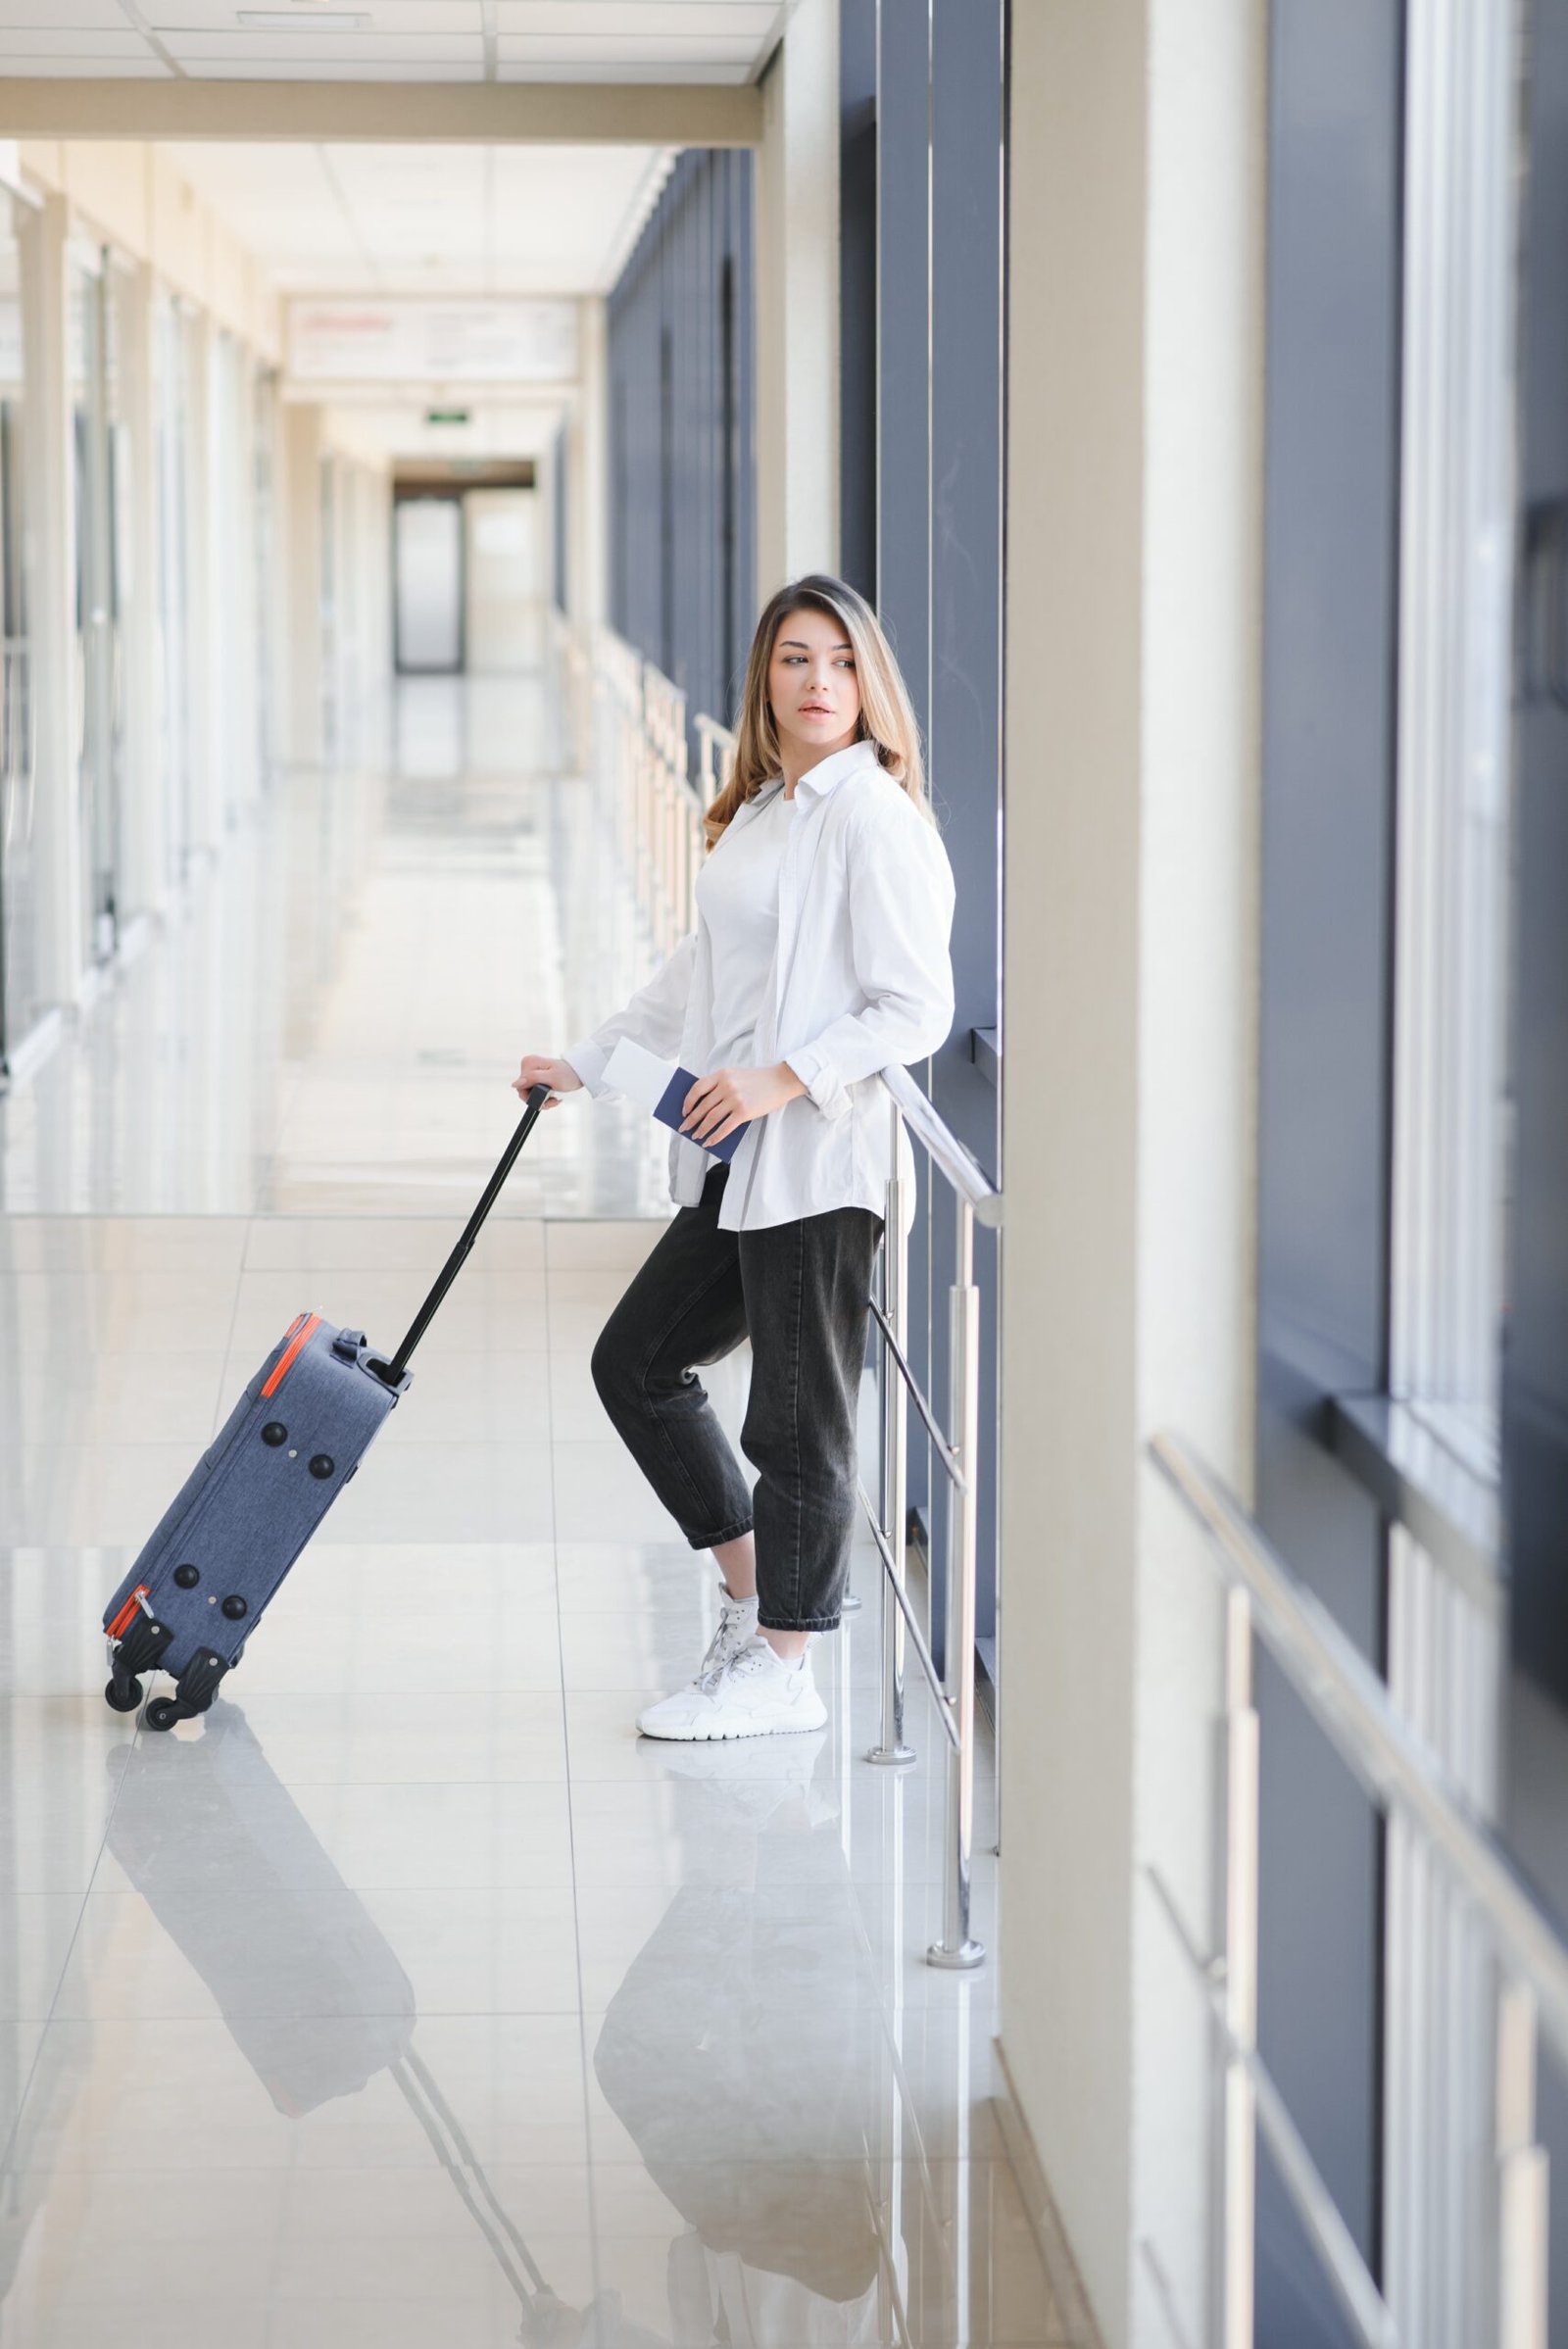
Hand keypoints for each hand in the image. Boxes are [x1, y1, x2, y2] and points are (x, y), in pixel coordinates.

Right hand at [513, 1053, 582, 1109]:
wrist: (579, 1074)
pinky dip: (543, 1099)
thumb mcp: (552, 1078)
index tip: (545, 1100)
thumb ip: (533, 1079)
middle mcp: (528, 1065)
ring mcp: (531, 1072)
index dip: (530, 1097)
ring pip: (529, 1093)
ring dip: (542, 1101)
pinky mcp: (536, 1078)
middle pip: (523, 1090)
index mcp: (529, 1062)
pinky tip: (553, 1098)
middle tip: (552, 1102)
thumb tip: (515, 1084)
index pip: (520, 1086)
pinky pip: (534, 1092)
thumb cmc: (568, 1074)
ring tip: (554, 1100)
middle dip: (537, 1100)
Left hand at [680, 1061, 805, 1148]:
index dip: (688, 1101)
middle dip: (691, 1119)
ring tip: (696, 1136)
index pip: (697, 1088)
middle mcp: (727, 1086)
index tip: (684, 1111)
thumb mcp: (736, 1075)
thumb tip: (703, 1108)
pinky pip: (725, 1128)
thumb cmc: (758, 1080)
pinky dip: (715, 1137)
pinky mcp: (744, 1112)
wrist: (782, 1080)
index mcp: (722, 1074)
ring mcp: (735, 1099)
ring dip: (701, 1129)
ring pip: (711, 1118)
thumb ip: (720, 1086)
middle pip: (703, 1106)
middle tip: (684, 1128)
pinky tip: (710, 1142)